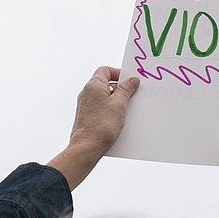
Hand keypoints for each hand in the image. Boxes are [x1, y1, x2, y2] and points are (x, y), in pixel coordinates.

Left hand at [48, 66, 139, 189]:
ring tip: (127, 109)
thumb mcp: (119, 104)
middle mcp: (87, 93)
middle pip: (106, 83)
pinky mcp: (87, 115)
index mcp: (93, 85)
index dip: (119, 73)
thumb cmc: (101, 126)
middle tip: (132, 95)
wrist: (87, 147)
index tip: (130, 81)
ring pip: (104, 96)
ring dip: (116, 100)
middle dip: (120, 88)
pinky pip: (101, 107)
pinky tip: (119, 118)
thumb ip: (126, 90)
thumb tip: (132, 80)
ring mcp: (86, 105)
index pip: (106, 70)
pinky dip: (111, 109)